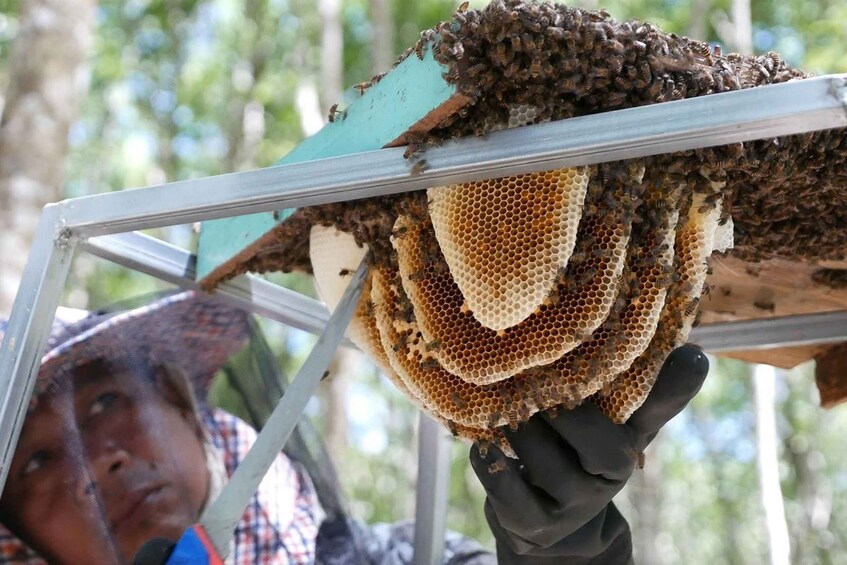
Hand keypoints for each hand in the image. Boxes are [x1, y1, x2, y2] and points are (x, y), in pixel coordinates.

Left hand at [469, 344, 708, 563]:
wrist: (557, 526)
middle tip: (528, 381)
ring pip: (541, 455)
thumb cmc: (577, 452)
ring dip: (516, 428)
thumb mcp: (606, 423)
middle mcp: (611, 473)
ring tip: (502, 410)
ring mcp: (575, 504)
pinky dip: (491, 463)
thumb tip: (677, 343)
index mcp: (631, 440)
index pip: (656, 410)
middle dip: (555, 405)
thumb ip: (625, 387)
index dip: (675, 385)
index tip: (694, 354)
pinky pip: (507, 488)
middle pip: (590, 432)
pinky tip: (484, 447)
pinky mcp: (536, 525)